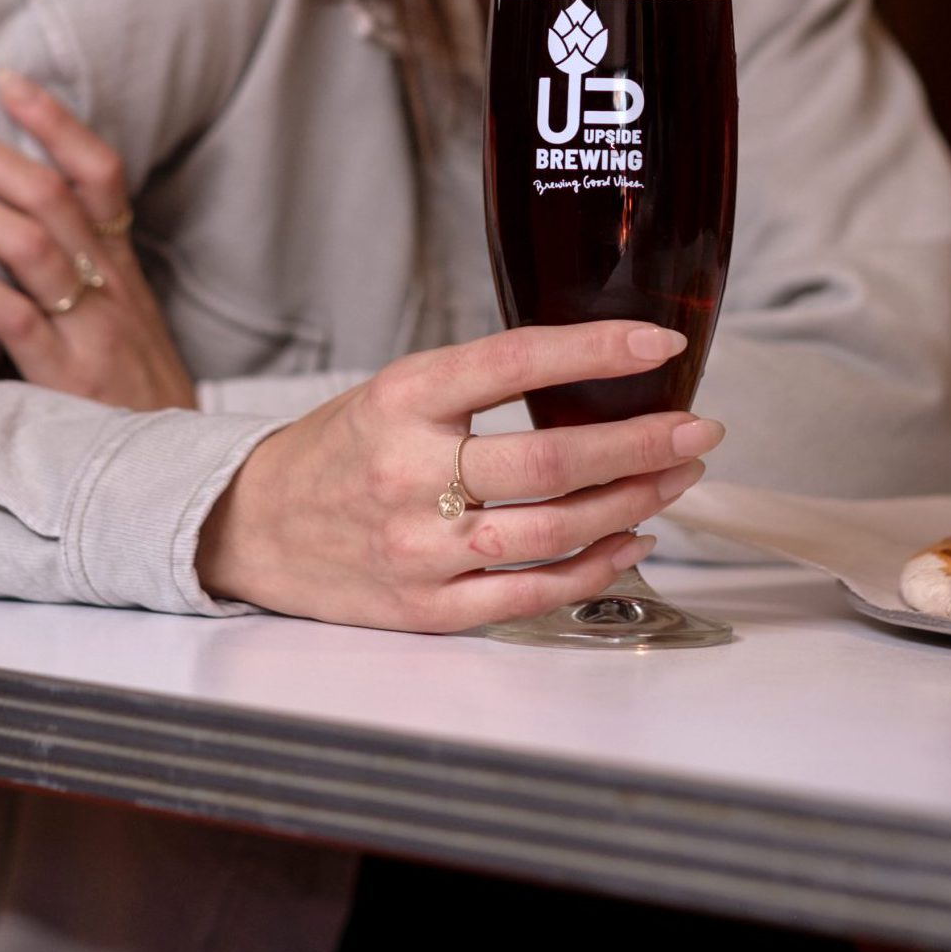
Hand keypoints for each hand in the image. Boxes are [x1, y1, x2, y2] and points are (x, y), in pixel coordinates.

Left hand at [0, 70, 195, 409]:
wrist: (189, 468)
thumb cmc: (141, 393)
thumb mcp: (128, 317)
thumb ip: (90, 268)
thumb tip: (32, 219)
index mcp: (123, 267)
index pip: (100, 175)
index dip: (57, 124)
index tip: (11, 84)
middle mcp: (110, 286)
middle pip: (55, 198)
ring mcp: (91, 328)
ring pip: (34, 246)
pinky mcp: (68, 377)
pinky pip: (18, 320)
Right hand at [196, 320, 724, 631]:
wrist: (252, 526)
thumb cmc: (342, 449)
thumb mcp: (397, 391)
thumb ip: (483, 384)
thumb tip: (600, 374)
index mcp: (402, 399)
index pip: (515, 362)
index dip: (596, 350)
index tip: (661, 343)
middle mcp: (408, 473)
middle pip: (549, 459)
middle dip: (641, 442)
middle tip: (698, 427)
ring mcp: (418, 549)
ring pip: (552, 531)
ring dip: (632, 502)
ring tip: (676, 477)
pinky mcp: (428, 609)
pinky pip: (532, 592)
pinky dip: (595, 567)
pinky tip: (633, 538)